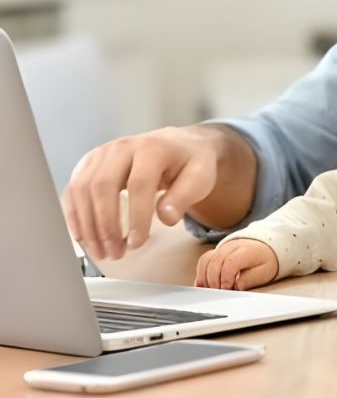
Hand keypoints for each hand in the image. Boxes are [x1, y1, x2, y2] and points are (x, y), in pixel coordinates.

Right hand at [61, 124, 252, 261]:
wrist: (179, 145)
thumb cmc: (189, 162)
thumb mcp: (200, 176)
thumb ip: (185, 196)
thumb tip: (166, 217)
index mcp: (153, 147)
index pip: (139, 184)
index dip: (136, 217)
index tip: (137, 242)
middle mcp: (123, 146)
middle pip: (102, 185)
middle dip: (106, 224)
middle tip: (115, 252)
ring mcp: (103, 153)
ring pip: (83, 188)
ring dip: (89, 225)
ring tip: (102, 251)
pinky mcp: (90, 162)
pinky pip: (74, 189)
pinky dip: (75, 215)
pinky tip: (83, 237)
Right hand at [195, 239, 278, 289]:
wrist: (263, 247)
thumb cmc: (264, 261)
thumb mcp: (263, 272)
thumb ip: (249, 280)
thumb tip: (234, 288)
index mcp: (246, 251)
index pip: (230, 262)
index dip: (226, 277)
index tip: (226, 289)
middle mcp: (231, 247)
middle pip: (215, 261)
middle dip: (214, 279)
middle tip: (218, 292)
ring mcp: (221, 249)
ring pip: (206, 261)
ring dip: (205, 277)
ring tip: (212, 290)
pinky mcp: (215, 253)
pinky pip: (203, 261)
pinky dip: (201, 274)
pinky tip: (205, 285)